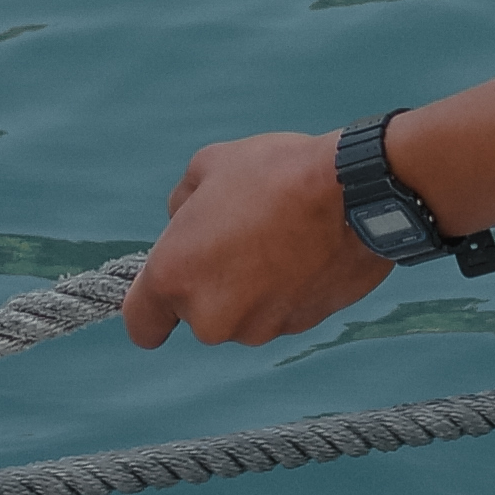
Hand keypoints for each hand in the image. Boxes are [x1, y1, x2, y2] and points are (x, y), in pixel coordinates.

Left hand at [123, 130, 390, 348]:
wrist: (353, 192)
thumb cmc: (275, 174)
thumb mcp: (208, 167)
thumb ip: (182, 205)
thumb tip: (184, 220)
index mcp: (174, 277)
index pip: (141, 326)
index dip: (153, 311)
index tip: (171, 292)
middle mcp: (210, 316)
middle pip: (200, 316)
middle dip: (214, 285)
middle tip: (240, 237)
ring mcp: (258, 327)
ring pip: (243, 317)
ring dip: (253, 290)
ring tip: (278, 239)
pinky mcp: (299, 327)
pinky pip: (281, 314)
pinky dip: (287, 292)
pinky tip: (304, 252)